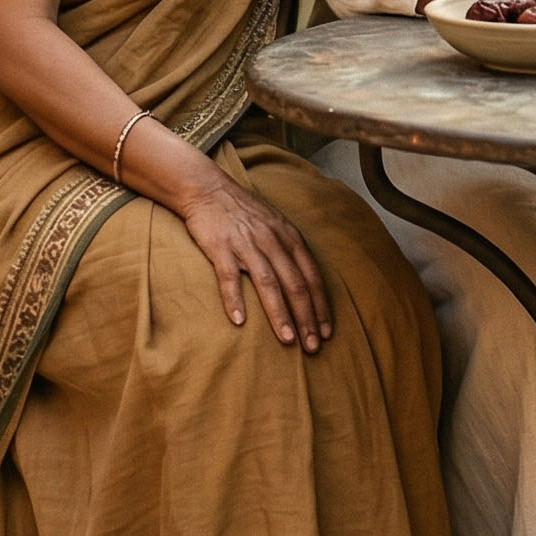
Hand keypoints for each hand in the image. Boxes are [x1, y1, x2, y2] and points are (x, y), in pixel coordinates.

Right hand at [174, 170, 332, 348]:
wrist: (209, 189)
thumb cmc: (245, 212)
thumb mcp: (276, 225)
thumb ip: (291, 251)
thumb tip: (307, 283)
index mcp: (289, 236)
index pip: (312, 276)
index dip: (321, 305)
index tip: (326, 332)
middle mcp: (272, 241)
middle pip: (295, 284)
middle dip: (307, 317)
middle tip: (312, 347)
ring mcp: (246, 244)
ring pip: (268, 284)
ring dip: (280, 314)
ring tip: (288, 340)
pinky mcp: (220, 247)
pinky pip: (229, 277)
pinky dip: (235, 300)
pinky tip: (239, 321)